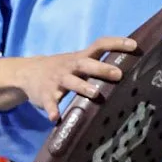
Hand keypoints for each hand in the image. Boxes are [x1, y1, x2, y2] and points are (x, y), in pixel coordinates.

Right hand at [0, 37, 137, 120]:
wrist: (27, 72)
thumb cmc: (62, 68)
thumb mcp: (77, 62)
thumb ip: (97, 63)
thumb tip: (128, 68)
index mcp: (80, 58)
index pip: (100, 45)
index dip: (117, 43)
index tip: (134, 45)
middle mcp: (70, 66)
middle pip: (86, 64)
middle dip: (101, 68)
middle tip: (118, 74)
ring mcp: (56, 80)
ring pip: (70, 82)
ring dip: (82, 87)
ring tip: (94, 94)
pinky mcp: (45, 94)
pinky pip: (49, 102)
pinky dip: (52, 109)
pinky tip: (56, 117)